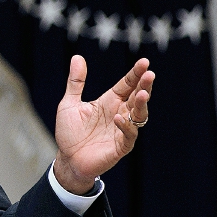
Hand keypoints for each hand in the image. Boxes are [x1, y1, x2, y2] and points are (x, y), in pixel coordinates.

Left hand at [52, 55, 153, 193]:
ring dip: (141, 104)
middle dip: (144, 86)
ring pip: (139, 115)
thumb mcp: (69, 104)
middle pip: (137, 97)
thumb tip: (77, 57)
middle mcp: (119, 113)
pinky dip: (125, 126)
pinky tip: (119, 117)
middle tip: (149, 74)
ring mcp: (122, 130)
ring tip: (142, 93)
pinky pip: (128, 135)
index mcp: (109, 102)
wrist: (67, 160)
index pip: (127, 85)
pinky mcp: (120, 146)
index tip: (144, 62)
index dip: (135, 74)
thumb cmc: (70, 133)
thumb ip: (75, 82)